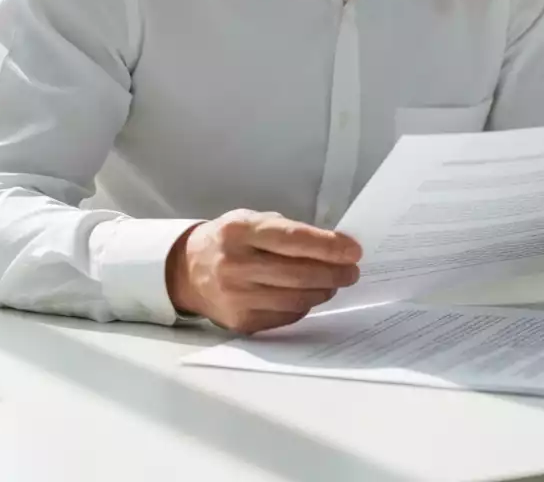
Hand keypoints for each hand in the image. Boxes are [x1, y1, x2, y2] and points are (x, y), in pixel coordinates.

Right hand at [166, 209, 361, 333]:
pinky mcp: (241, 322)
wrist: (189, 270)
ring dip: (323, 291)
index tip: (354, 250)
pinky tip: (311, 295)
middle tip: (352, 270)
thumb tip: (333, 247)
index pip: (292, 240)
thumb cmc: (230, 240)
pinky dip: (304, 305)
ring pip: (295, 298)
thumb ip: (287, 232)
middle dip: (333, 273)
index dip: (327, 246)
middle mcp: (235, 265)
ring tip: (335, 282)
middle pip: (298, 273)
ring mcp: (236, 297)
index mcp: (240, 231)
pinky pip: (285, 316)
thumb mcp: (252, 221)